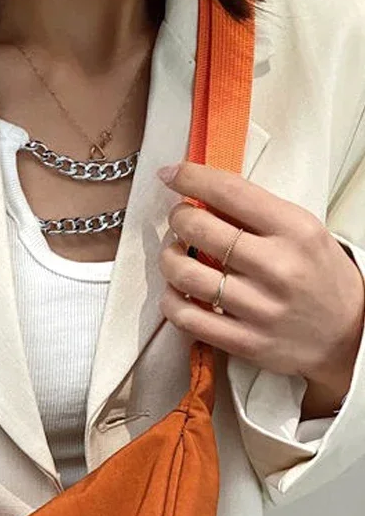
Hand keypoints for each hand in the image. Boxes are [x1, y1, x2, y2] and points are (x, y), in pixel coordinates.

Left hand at [157, 162, 363, 414]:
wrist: (347, 333)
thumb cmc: (319, 276)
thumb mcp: (303, 232)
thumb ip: (258, 215)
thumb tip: (203, 195)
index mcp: (295, 230)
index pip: (232, 192)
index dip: (191, 178)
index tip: (171, 174)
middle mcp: (277, 267)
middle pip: (200, 231)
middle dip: (178, 219)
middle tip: (179, 220)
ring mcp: (259, 308)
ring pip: (185, 275)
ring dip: (169, 259)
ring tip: (175, 254)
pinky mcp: (243, 341)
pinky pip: (185, 317)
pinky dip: (169, 300)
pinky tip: (175, 291)